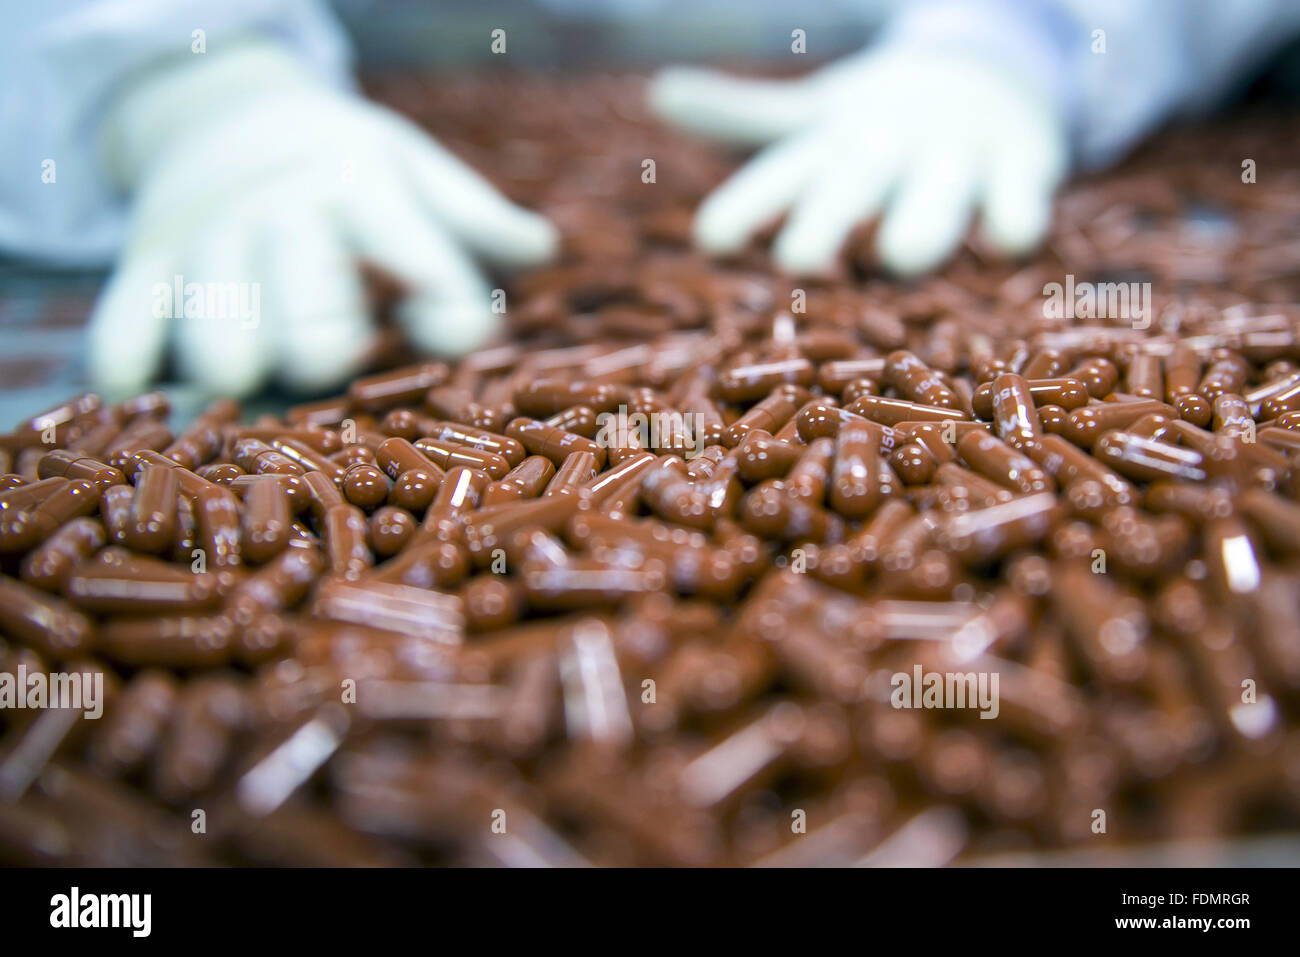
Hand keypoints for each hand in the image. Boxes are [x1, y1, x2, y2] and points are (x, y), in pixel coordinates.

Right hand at [90, 40, 556, 397]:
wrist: (225, 110)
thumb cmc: (344, 164)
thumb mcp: (415, 173)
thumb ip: (475, 219)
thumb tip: (544, 247)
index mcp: (363, 190)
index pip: (421, 261)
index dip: (447, 309)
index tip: (456, 333)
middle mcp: (284, 214)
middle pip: (309, 311)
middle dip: (324, 342)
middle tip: (333, 360)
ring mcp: (207, 239)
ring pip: (216, 330)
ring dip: (233, 364)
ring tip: (248, 382)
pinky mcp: (143, 264)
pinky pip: (125, 330)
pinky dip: (132, 369)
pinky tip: (149, 393)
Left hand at [648, 45, 1067, 276]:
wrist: (992, 67)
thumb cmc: (881, 118)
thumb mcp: (812, 117)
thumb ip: (740, 115)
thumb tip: (656, 91)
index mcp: (832, 142)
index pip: (783, 174)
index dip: (748, 206)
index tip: (711, 243)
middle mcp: (890, 146)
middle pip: (854, 184)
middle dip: (826, 218)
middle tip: (798, 261)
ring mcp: (957, 150)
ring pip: (938, 190)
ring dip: (921, 221)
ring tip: (902, 258)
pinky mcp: (1021, 160)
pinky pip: (1020, 190)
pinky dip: (1016, 212)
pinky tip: (1011, 241)